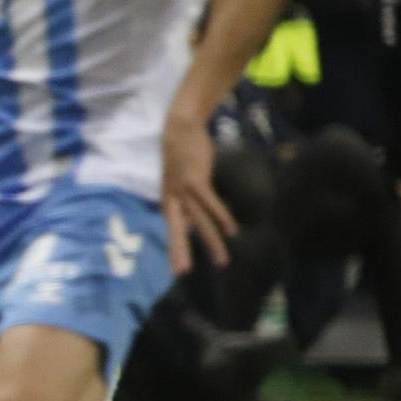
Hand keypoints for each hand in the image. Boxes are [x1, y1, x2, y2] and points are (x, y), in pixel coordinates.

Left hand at [160, 114, 235, 274]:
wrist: (180, 128)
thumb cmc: (182, 155)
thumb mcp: (179, 183)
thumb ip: (186, 202)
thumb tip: (195, 221)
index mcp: (168, 200)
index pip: (171, 229)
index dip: (174, 249)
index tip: (178, 270)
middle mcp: (172, 198)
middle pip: (177, 230)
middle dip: (181, 252)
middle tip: (183, 273)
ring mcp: (182, 190)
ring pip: (199, 221)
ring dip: (211, 241)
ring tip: (223, 259)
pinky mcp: (195, 180)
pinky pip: (210, 203)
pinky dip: (221, 216)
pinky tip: (232, 230)